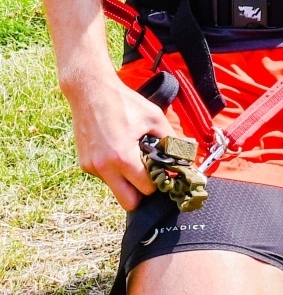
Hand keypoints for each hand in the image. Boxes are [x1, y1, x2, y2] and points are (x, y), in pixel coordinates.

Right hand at [64, 67, 174, 209]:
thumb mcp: (153, 117)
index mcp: (123, 157)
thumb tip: (185, 153)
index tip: (162, 173)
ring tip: (134, 158)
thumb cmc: (123, 102)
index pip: (146, 189)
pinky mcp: (85, 163)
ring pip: (115, 189)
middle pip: (128, 202)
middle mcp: (104, 167)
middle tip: (149, 177)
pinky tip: (119, 151)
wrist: (90, 91)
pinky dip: (114, 170)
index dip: (158, 182)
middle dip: (141, 194)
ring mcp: (92, 167)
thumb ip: (170, 139)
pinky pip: (104, 177)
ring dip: (126, 181)